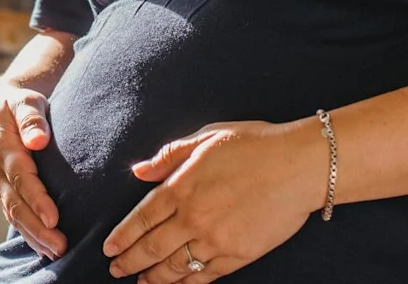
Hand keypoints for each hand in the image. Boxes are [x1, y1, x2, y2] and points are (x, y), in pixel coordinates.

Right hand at [0, 80, 66, 260]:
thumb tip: (38, 140)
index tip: (54, 218)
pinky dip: (28, 233)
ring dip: (34, 236)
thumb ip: (32, 118)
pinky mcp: (2, 192)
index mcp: (1, 148)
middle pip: (16, 204)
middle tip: (61, 246)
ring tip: (57, 252)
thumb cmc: (18, 103)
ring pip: (13, 215)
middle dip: (37, 228)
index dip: (37, 200)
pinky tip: (44, 247)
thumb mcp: (25, 101)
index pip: (21, 178)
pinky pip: (14, 216)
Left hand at [104, 119, 325, 281]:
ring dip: (154, 278)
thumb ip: (170, 155)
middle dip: (130, 262)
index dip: (123, 236)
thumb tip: (140, 171)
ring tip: (141, 282)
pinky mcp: (238, 255)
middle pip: (152, 248)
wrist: (298, 166)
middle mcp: (193, 217)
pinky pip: (205, 276)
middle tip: (116, 270)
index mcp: (182, 187)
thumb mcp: (206, 137)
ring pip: (175, 267)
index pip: (142, 218)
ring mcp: (216, 240)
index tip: (109, 248)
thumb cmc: (254, 145)